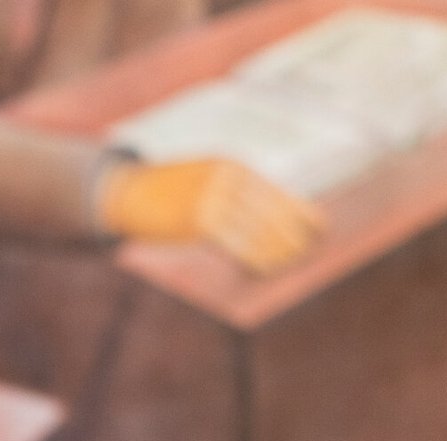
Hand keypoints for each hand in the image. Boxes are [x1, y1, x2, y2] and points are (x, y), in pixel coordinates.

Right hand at [97, 157, 323, 274]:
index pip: (277, 191)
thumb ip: (227, 195)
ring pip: (258, 228)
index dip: (302, 211)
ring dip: (277, 249)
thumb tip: (254, 218)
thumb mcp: (199, 183)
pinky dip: (255, 256)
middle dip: (293, 233)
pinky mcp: (200, 219)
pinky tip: (265, 268)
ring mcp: (215, 197)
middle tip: (308, 252)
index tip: (320, 228)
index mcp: (232, 167)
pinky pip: (237, 242)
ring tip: (289, 263)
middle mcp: (228, 178)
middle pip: (272, 210)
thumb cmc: (162, 195)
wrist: (125, 193)